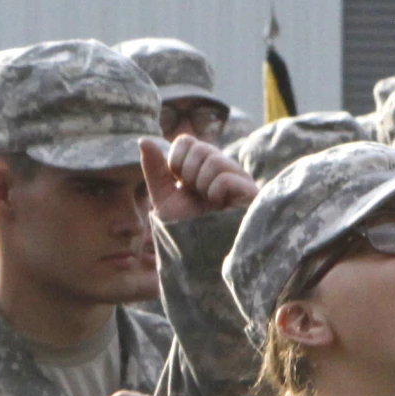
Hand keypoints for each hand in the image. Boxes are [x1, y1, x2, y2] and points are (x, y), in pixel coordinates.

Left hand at [141, 134, 257, 223]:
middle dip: (189, 175)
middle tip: (196, 195)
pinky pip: (225, 178)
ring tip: (209, 202)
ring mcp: (239, 178)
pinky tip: (221, 207)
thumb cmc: (186, 229)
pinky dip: (215, 194)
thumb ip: (155, 170)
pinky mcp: (250, 190)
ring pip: (214, 160)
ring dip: (202, 186)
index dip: (176, 161)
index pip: (185, 141)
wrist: (202, 255)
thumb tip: (144, 139)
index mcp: (201, 166)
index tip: (181, 184)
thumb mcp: (164, 198)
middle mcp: (222, 167)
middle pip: (200, 147)